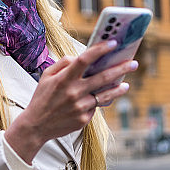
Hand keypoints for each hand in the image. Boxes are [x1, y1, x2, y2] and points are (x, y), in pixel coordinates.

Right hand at [4, 40, 136, 162]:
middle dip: (120, 69)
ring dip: (118, 89)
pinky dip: (98, 102)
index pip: (84, 60)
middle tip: (133, 63)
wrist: (36, 126)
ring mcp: (80, 107)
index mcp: (64, 79)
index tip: (113, 43)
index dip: (100, 50)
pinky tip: (102, 99)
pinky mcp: (83, 119)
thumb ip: (63, 63)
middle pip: (102, 77)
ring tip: (126, 84)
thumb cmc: (42, 98)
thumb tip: (78, 57)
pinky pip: (95, 107)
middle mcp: (73, 92)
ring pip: (104, 95)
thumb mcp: (46, 76)